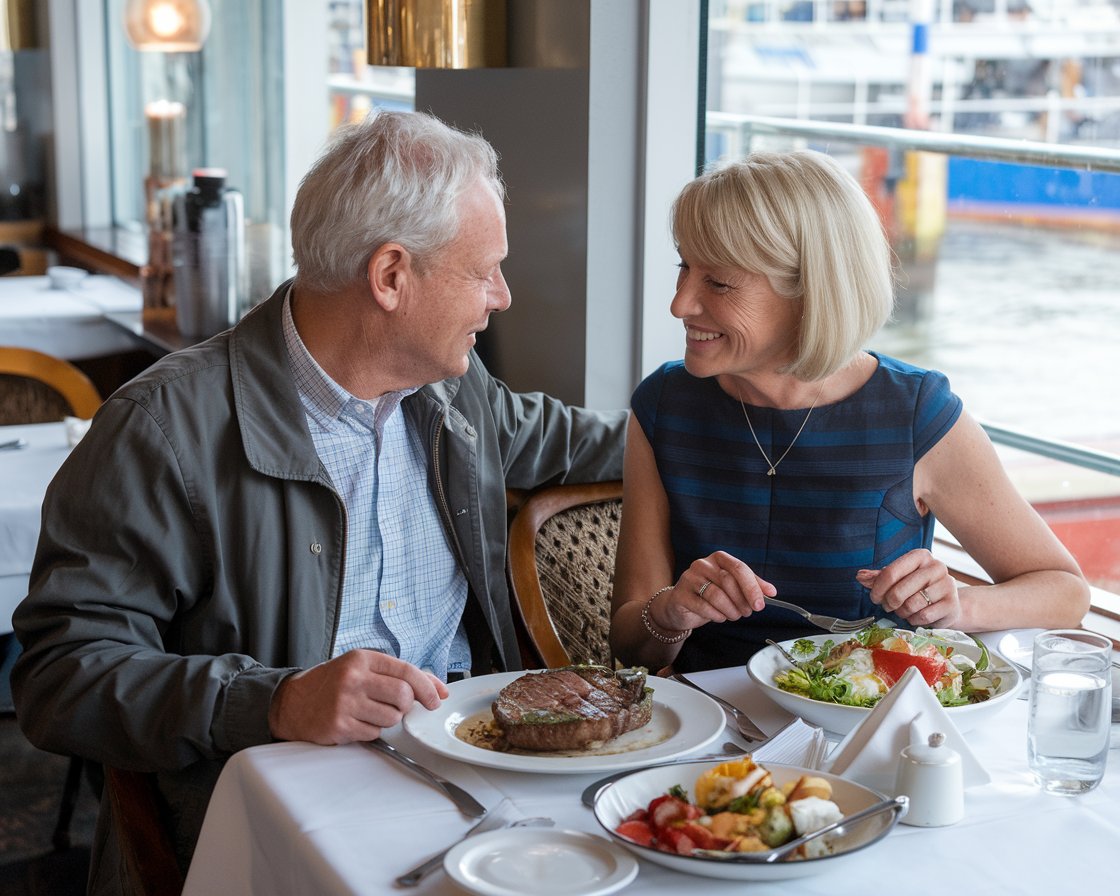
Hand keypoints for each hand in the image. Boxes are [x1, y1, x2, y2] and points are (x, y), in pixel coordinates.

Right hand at [268, 649, 447, 744]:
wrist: (292, 702)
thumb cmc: (331, 684)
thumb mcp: (361, 667)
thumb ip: (396, 674)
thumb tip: (436, 688)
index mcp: (361, 659)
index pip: (406, 671)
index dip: (427, 687)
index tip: (436, 698)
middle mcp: (353, 678)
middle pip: (403, 695)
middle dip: (406, 705)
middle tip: (397, 706)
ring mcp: (345, 703)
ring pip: (391, 717)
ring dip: (388, 719)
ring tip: (370, 712)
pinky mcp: (339, 726)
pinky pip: (374, 733)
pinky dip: (371, 730)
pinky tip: (356, 722)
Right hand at [648, 551, 776, 633]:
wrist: (681, 606)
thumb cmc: (710, 595)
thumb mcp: (732, 587)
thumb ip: (752, 586)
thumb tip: (772, 592)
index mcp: (718, 558)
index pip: (739, 568)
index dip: (752, 587)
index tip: (760, 604)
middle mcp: (702, 564)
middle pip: (728, 581)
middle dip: (742, 601)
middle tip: (747, 613)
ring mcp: (689, 578)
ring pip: (716, 595)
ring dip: (730, 610)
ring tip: (734, 616)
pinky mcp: (680, 594)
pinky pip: (703, 606)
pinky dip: (716, 616)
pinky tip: (720, 617)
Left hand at [856, 549, 961, 628]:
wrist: (948, 604)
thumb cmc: (919, 588)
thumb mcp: (899, 579)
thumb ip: (879, 577)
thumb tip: (860, 576)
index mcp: (920, 556)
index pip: (890, 572)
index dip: (877, 588)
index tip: (874, 598)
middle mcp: (936, 567)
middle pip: (899, 590)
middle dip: (889, 602)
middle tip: (888, 606)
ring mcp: (947, 584)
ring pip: (912, 604)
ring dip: (902, 612)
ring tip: (903, 610)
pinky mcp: (952, 603)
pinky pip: (924, 616)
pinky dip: (915, 620)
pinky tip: (916, 616)